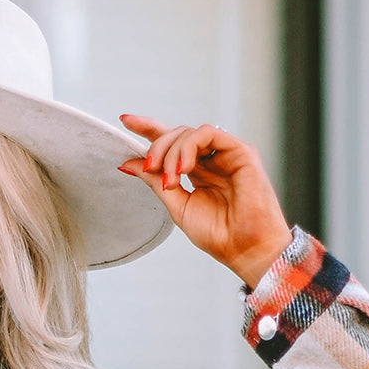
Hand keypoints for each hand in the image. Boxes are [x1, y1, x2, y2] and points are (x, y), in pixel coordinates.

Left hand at [117, 115, 293, 287]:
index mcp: (196, 172)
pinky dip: (188, 146)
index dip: (148, 129)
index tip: (124, 120)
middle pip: (176, 135)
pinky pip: (207, 133)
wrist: (244, 248)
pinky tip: (182, 168)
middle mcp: (211, 159)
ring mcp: (225, 153)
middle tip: (148, 168)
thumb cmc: (217, 233)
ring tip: (170, 180)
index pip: (171, 144)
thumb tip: (128, 163)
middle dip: (156, 147)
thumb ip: (155, 182)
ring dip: (171, 152)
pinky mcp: (240, 150)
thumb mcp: (176, 205)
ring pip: (188, 133)